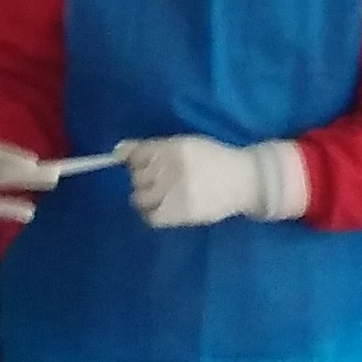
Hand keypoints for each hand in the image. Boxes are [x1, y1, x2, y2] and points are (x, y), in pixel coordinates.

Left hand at [117, 135, 297, 227]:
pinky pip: (150, 217)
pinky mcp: (179, 213)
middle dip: (142, 178)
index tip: (137, 164)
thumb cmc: (213, 159)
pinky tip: (162, 208)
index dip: (132, 160)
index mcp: (174, 147)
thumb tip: (118, 151)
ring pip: (139, 197)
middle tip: (157, 180)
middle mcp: (171, 168)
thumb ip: (155, 148)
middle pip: (136, 176)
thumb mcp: (186, 144)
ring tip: (160, 195)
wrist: (243, 180)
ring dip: (145, 196)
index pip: (136, 154)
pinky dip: (151, 213)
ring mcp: (174, 192)